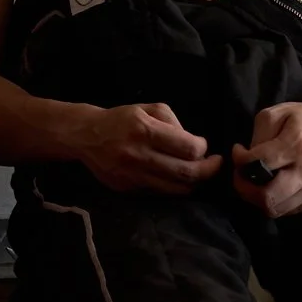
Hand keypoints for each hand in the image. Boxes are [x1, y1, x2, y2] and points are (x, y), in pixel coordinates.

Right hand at [74, 101, 226, 194]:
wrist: (86, 136)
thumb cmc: (121, 119)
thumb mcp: (147, 108)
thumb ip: (173, 122)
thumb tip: (192, 142)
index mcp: (145, 130)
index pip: (188, 148)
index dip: (203, 148)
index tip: (204, 146)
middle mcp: (139, 155)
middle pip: (186, 173)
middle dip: (208, 170)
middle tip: (215, 164)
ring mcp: (132, 176)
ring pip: (176, 189)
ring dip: (194, 182)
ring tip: (198, 173)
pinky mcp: (127, 189)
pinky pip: (160, 193)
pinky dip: (173, 187)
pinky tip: (176, 177)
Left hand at [232, 92, 301, 218]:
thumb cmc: (301, 119)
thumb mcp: (275, 114)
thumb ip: (258, 137)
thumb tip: (247, 161)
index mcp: (297, 145)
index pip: (260, 164)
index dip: (240, 161)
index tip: (238, 152)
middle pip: (267, 196)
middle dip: (244, 188)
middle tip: (240, 175)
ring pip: (275, 209)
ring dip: (256, 198)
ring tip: (253, 182)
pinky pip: (286, 210)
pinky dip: (273, 202)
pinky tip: (271, 186)